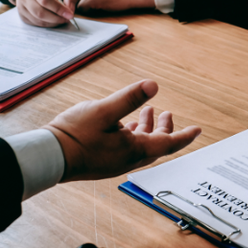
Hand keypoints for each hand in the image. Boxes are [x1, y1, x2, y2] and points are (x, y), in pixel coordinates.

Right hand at [15, 0, 77, 26]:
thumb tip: (70, 10)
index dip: (58, 8)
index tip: (70, 14)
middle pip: (40, 12)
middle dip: (56, 18)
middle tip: (67, 19)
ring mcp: (20, 6)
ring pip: (38, 20)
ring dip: (53, 22)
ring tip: (62, 19)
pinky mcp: (21, 15)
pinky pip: (36, 24)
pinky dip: (47, 24)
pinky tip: (54, 20)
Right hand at [45, 80, 201, 181]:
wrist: (49, 156)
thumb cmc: (75, 134)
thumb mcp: (104, 110)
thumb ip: (129, 98)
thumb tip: (154, 84)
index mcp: (134, 150)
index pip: (168, 144)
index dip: (185, 136)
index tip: (198, 130)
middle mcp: (127, 159)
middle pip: (156, 145)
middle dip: (164, 129)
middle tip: (167, 113)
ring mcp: (114, 163)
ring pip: (140, 147)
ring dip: (146, 130)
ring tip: (146, 113)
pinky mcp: (103, 162)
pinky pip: (126, 149)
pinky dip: (132, 136)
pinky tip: (124, 126)